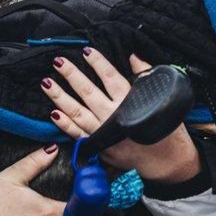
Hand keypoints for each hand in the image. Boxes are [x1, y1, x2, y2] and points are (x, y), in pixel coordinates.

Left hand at [45, 49, 200, 183]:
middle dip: (72, 76)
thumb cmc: (166, 131)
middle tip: (58, 62)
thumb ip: (145, 76)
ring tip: (47, 83)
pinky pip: (78, 135)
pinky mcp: (100, 148)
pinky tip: (53, 113)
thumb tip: (133, 55)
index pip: (111, 78)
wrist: (168, 164)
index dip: (98, 63)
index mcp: (131, 103)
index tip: (86, 51)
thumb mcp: (161, 100)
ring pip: (78, 112)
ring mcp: (105, 134)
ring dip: (60, 97)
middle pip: (89, 92)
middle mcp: (115, 117)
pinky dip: (65, 125)